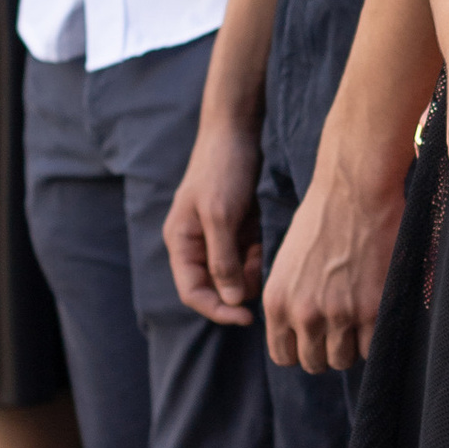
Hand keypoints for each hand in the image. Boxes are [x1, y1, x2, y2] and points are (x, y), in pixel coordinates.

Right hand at [165, 109, 265, 326]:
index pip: (193, 292)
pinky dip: (258, 257)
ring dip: (252, 273)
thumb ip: (222, 259)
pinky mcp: (236, 227)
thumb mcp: (220, 215)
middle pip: (215, 287)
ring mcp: (217, 236)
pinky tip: (267, 245)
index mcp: (181, 242)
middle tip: (265, 284)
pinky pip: (248, 256)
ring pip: (235, 274)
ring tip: (265, 256)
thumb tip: (231, 300)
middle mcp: (196, 243)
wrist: (237, 130)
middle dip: (239, 290)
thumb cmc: (222, 169)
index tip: (247, 317)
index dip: (217, 310)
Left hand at [264, 143, 405, 374]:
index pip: (282, 356)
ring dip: (353, 346)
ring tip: (360, 319)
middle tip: (342, 329)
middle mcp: (303, 313)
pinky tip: (377, 313)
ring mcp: (338, 315)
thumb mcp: (287, 262)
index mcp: (277, 302)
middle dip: (327, 351)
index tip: (315, 338)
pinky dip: (376, 337)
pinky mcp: (371, 309)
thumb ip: (290, 298)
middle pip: (314, 363)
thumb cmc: (321, 216)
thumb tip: (301, 330)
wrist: (353, 189)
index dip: (301, 350)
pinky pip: (373, 348)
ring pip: (343, 360)